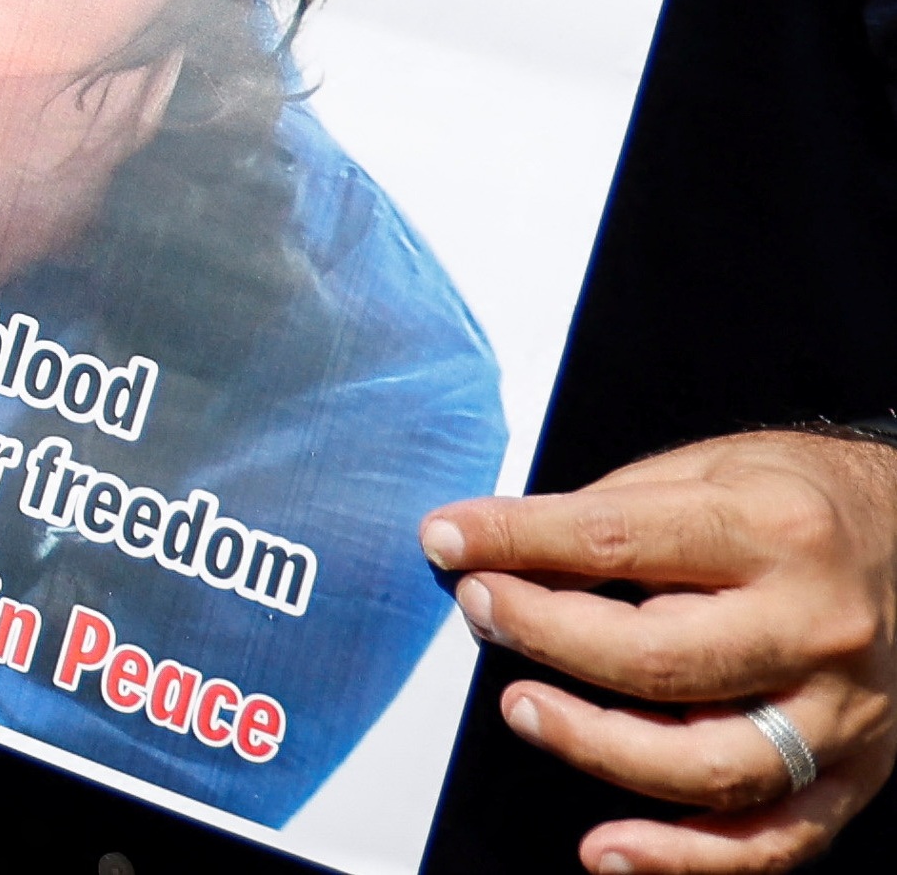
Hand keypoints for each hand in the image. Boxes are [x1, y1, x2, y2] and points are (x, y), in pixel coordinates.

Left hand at [434, 434, 896, 871]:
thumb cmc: (798, 501)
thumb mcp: (709, 468)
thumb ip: (612, 513)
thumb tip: (498, 552)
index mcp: (774, 532)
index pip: (620, 542)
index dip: (517, 542)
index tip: (448, 541)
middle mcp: (817, 629)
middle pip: (660, 662)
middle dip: (548, 637)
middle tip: (482, 611)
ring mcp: (843, 715)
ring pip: (709, 765)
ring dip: (598, 749)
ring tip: (522, 709)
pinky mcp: (857, 777)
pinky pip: (771, 841)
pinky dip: (685, 858)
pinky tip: (608, 851)